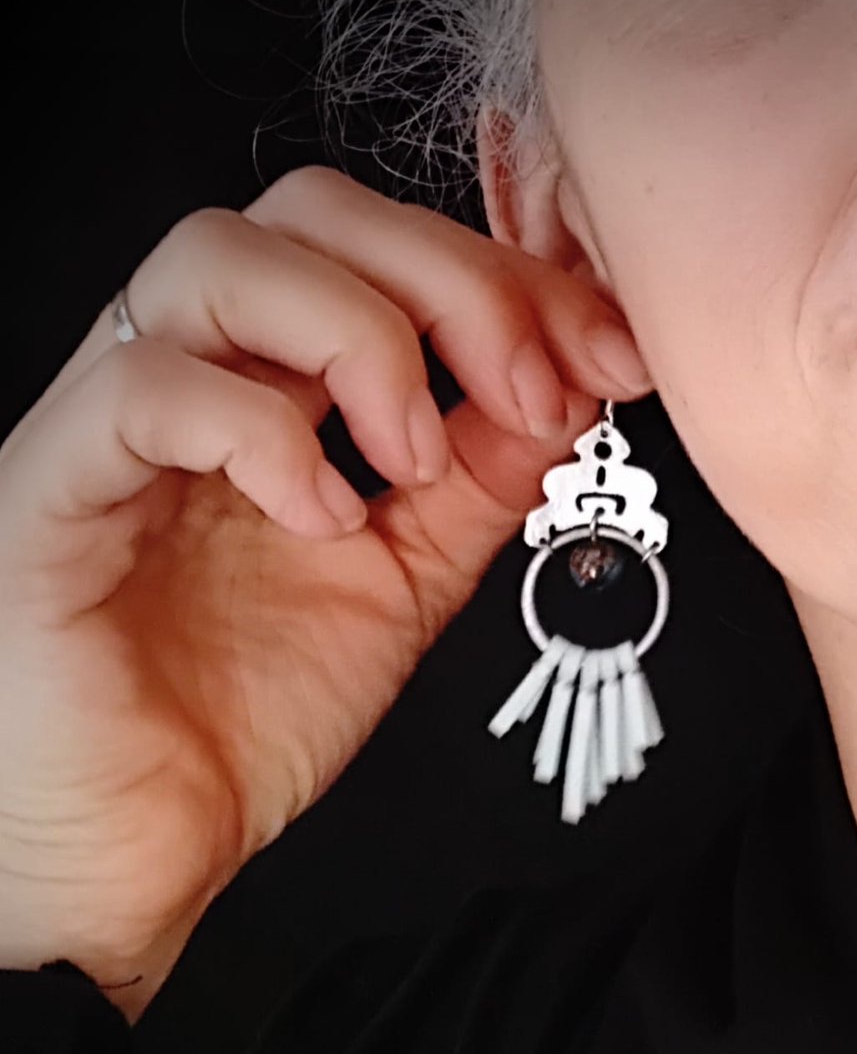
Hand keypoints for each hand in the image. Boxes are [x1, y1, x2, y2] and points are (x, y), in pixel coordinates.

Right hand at [0, 164, 650, 1018]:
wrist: (142, 839)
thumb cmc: (242, 715)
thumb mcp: (407, 583)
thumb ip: (480, 482)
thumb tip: (569, 389)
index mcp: (282, 392)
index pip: (388, 253)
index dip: (508, 280)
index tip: (605, 351)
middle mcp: (202, 382)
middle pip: (309, 214)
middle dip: (451, 283)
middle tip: (528, 390)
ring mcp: (119, 425)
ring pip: (215, 260)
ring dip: (358, 338)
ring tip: (414, 458)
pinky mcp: (54, 489)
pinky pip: (142, 391)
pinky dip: (261, 434)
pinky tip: (324, 517)